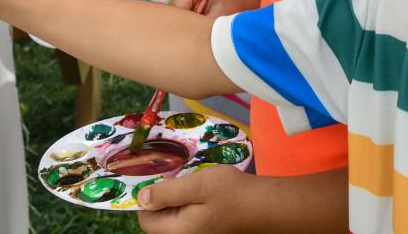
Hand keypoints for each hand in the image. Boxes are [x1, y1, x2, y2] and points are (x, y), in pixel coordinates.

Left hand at [137, 164, 254, 232]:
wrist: (265, 205)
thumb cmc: (232, 193)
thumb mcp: (196, 185)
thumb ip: (166, 193)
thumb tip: (141, 198)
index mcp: (179, 231)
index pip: (146, 220)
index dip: (148, 198)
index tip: (161, 179)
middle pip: (159, 221)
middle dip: (165, 198)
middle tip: (181, 180)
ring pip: (175, 218)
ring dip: (179, 200)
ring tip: (195, 185)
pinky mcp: (208, 232)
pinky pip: (189, 219)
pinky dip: (191, 205)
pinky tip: (206, 194)